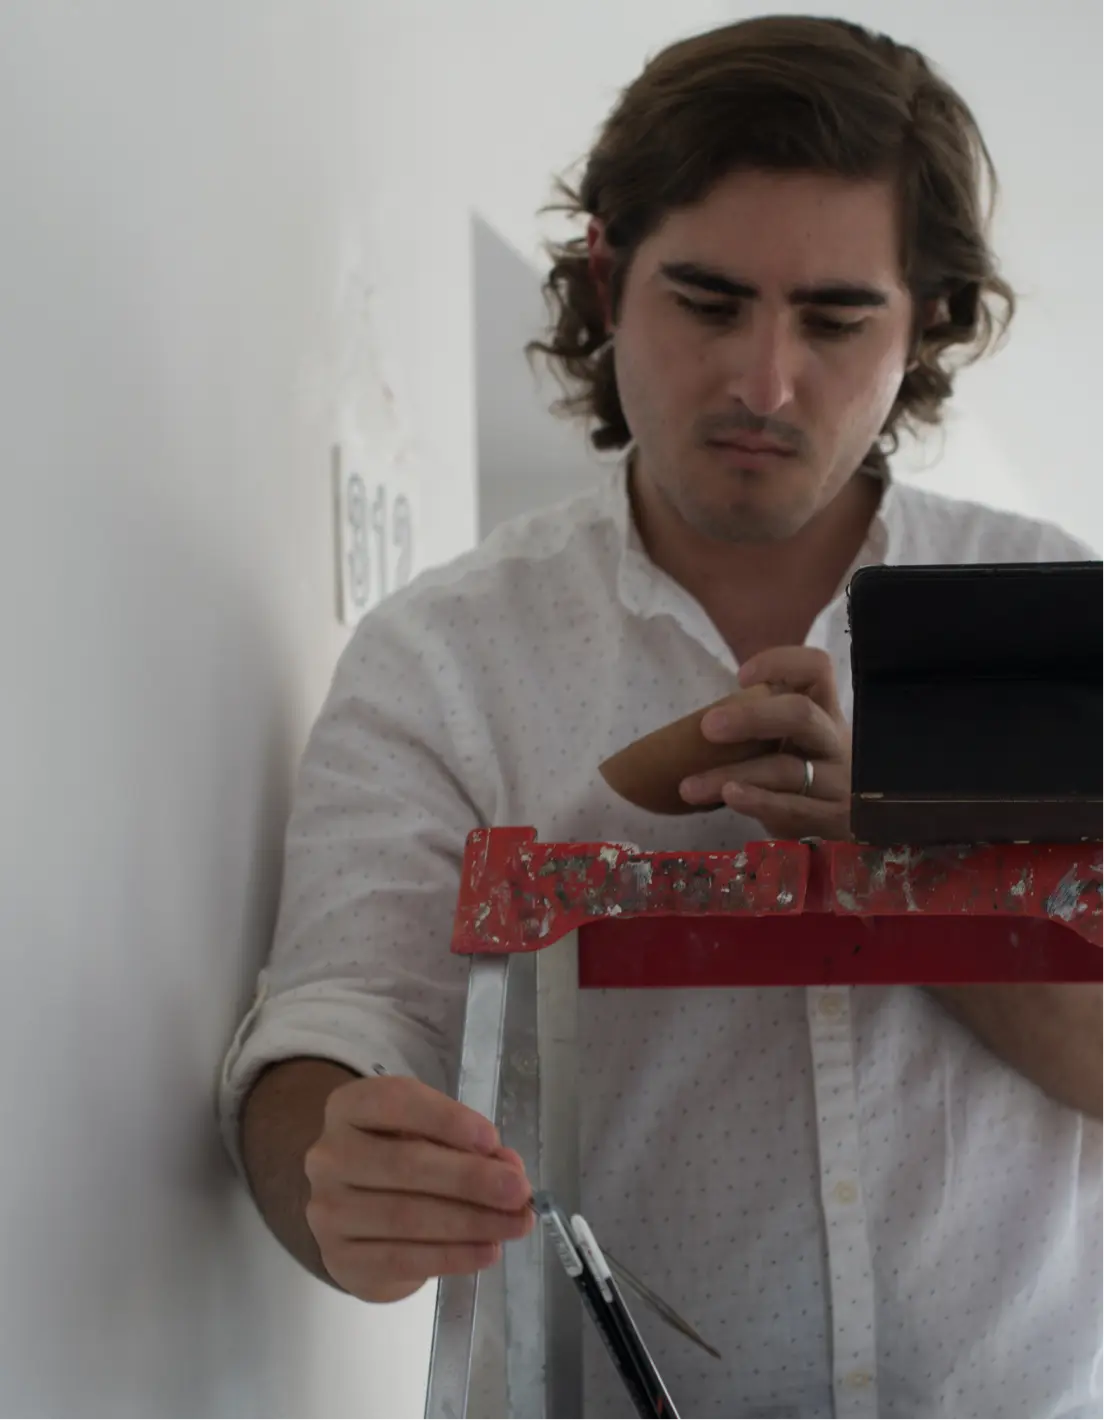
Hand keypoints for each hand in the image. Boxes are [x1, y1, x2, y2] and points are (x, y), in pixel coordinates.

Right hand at [304, 1074, 533, 1302]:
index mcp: (349, 1108)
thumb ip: (466, 1144)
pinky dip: (452, 1257)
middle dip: (470, 1179)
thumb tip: (508, 1168)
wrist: (353, 1215)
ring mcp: (327, 1211)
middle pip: (404, 1165)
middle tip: (518, 1190)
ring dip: (471, 1223)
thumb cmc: (399, 1159)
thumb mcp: (429, 1135)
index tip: (491, 1139)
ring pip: (406, 1217)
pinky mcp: (340, 1259)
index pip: (395, 1103)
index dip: (445, 1120)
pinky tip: (488, 1251)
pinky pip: (403, 1259)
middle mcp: (328, 1156)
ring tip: (515, 1224)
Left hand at [678, 647, 852, 840]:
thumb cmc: (798, 779)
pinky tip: (729, 797)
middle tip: (708, 726)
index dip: (782, 662)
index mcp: (824, 712)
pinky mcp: (832, 819)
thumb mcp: (788, 745)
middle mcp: (834, 741)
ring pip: (784, 769)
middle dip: (752, 717)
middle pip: (801, 715)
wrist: (833, 833)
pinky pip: (791, 807)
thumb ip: (759, 726)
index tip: (741, 676)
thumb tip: (695, 724)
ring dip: (732, 774)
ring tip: (689, 786)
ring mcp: (839, 782)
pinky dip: (757, 801)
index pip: (817, 668)